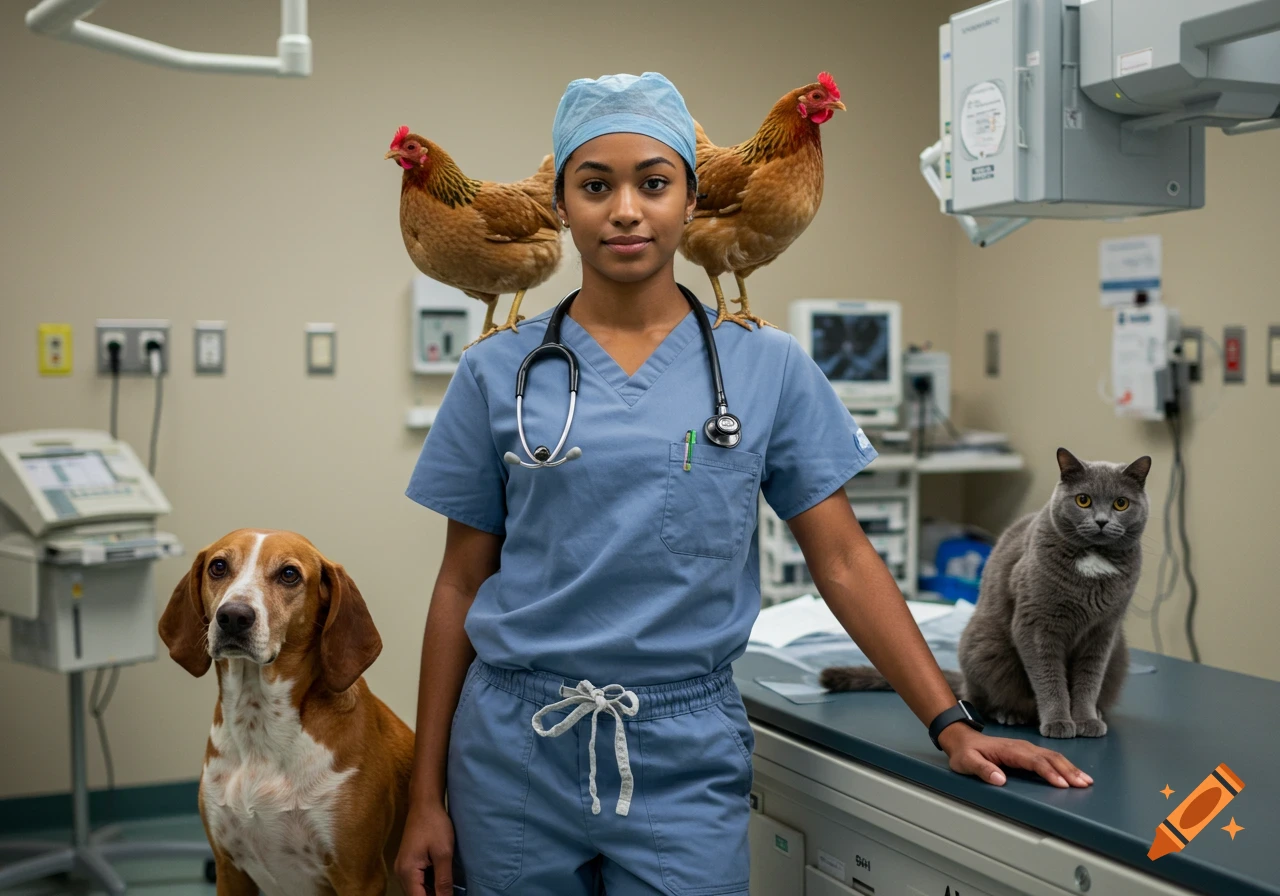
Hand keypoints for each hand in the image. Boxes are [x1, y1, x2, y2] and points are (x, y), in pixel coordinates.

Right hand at [395, 801, 456, 895]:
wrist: (425, 804)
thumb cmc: (435, 825)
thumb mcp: (443, 854)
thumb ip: (444, 880)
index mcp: (407, 872)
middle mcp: (401, 873)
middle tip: (450, 892)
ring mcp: (402, 868)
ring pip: (417, 890)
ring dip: (431, 892)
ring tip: (447, 888)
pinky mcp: (407, 863)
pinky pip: (417, 881)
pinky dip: (429, 884)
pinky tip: (441, 881)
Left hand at [938, 725, 1093, 787]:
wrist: (962, 739)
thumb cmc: (965, 752)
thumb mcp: (966, 762)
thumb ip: (982, 769)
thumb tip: (1000, 779)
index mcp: (1009, 750)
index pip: (1034, 761)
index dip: (1049, 772)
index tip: (1062, 784)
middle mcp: (1021, 747)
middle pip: (1049, 758)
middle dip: (1068, 771)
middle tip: (1084, 784)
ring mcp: (1026, 749)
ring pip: (1053, 757)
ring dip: (1070, 768)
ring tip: (1086, 781)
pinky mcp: (1028, 752)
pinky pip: (1049, 758)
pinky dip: (1064, 766)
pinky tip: (1074, 774)